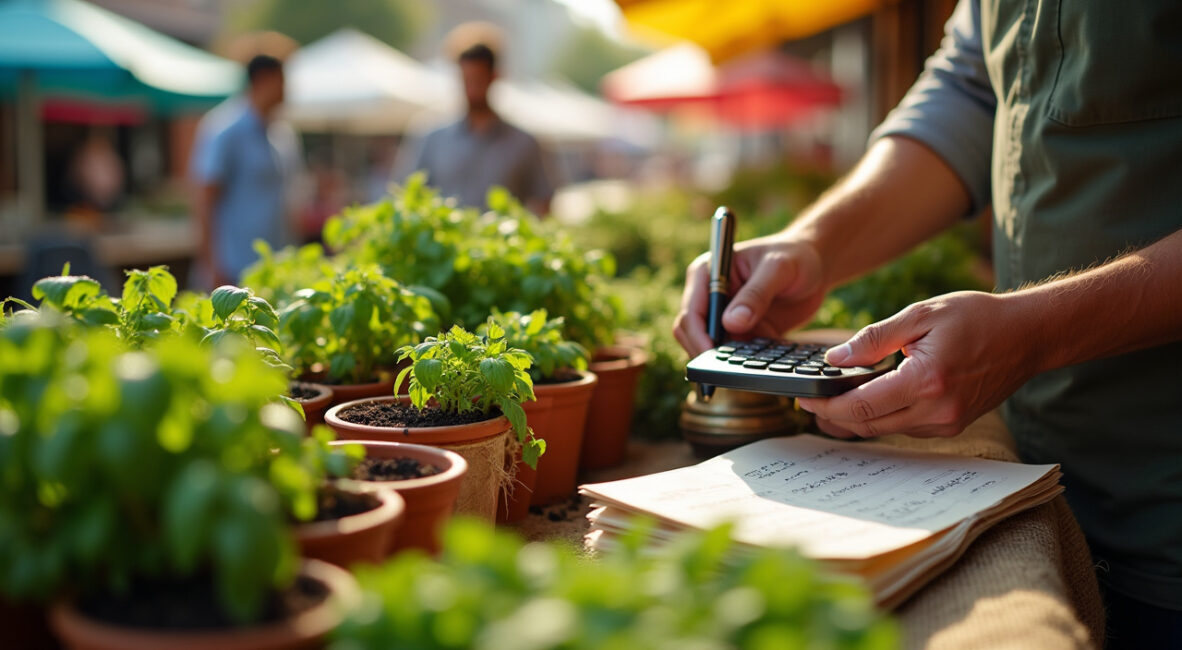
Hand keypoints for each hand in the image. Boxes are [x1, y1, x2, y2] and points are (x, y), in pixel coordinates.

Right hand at [673, 234, 825, 356]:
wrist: (815, 266)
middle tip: (728, 368)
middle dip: (705, 351)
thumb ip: (755, 295)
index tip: (713, 354)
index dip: (699, 336)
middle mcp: (709, 295)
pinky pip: (733, 353)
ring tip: (749, 364)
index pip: (692, 311)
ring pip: (710, 346)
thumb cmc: (795, 256)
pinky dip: (743, 360)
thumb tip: (730, 324)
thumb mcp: (778, 269)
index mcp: (707, 273)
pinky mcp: (739, 331)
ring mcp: (722, 315)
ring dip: (725, 358)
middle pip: (692, 332)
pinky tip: (760, 361)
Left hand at [795, 291, 1037, 438]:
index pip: (861, 406)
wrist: (1027, 335)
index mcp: (925, 381)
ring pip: (885, 429)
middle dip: (833, 416)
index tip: (804, 397)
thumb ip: (874, 338)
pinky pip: (905, 426)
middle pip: (868, 425)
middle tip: (808, 401)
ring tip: (829, 400)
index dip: (826, 404)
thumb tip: (835, 359)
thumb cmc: (976, 317)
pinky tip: (865, 400)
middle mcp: (937, 410)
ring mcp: (946, 422)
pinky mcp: (951, 425)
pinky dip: (880, 416)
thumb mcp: (920, 315)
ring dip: (855, 418)